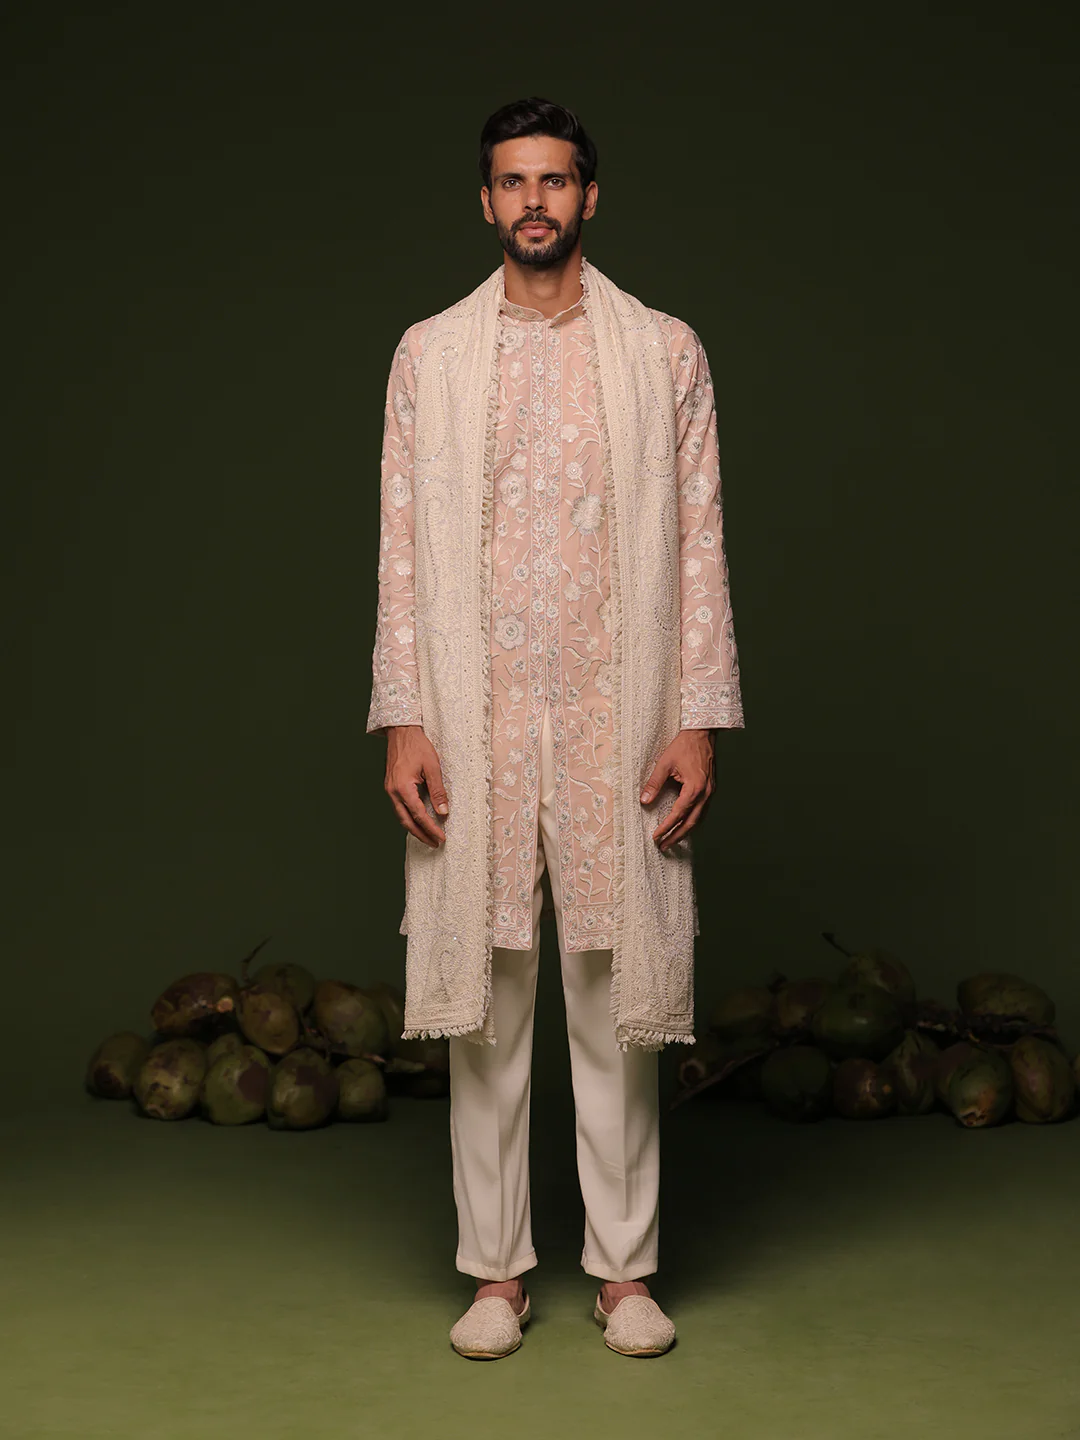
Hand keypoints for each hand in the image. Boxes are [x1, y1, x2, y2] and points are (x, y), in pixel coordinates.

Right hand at [383, 725, 449, 846]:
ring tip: (428, 836)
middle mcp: (393, 792)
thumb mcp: (432, 767)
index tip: (441, 838)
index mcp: (402, 788)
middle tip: (435, 843)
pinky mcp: (391, 786)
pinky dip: (409, 817)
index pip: (419, 815)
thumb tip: (443, 811)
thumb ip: (438, 791)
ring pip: (401, 816)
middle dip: (421, 834)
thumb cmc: (417, 746)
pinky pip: (399, 808)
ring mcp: (390, 790)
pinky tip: (418, 820)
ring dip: (414, 828)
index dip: (431, 828)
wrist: (401, 731)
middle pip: (406, 821)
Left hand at [639, 728, 714, 850]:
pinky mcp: (710, 788)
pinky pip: (702, 810)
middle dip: (677, 836)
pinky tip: (684, 824)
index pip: (678, 813)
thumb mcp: (664, 763)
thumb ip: (654, 783)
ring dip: (685, 831)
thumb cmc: (684, 746)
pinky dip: (692, 820)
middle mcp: (705, 793)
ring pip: (698, 818)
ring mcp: (710, 792)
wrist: (702, 733)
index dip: (666, 827)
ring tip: (672, 840)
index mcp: (694, 787)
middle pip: (691, 822)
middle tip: (664, 846)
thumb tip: (644, 801)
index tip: (656, 836)